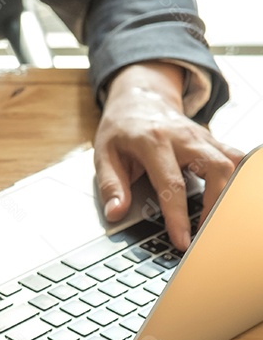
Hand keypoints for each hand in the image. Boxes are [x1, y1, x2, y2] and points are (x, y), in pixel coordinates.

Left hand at [94, 62, 242, 250]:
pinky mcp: (212, 140)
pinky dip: (236, 178)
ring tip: (216, 219)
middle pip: (216, 168)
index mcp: (153, 142)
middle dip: (216, 203)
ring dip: (229, 191)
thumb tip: (115, 213)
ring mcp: (201, 137)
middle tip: (205, 231)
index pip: (171, 184)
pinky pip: (234, 157)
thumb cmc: (120, 129)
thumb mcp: (103, 155)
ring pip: (231, 162)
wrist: (138, 99)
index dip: (178, 216)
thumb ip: (111, 185)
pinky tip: (227, 197)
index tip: (182, 240)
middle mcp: (183, 137)